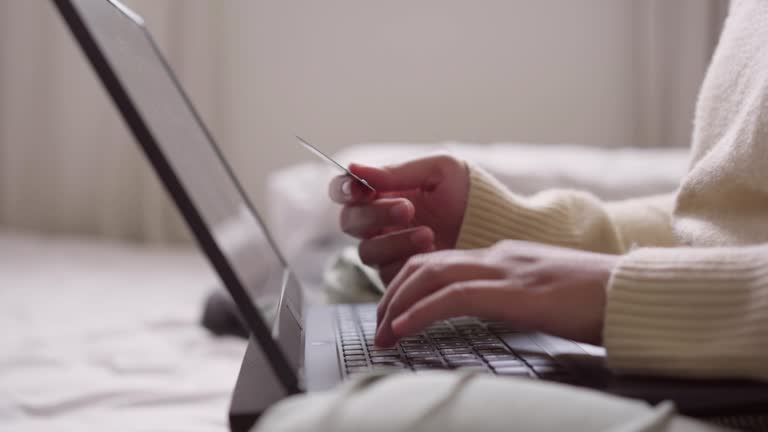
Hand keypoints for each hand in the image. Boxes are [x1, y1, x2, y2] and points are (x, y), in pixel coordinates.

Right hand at [328, 155, 469, 282]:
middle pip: (349, 222)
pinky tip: (432, 250)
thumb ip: (397, 171)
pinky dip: (406, 260)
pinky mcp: (401, 275)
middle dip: (375, 214)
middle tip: (407, 208)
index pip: (344, 191)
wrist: (497, 227)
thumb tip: (353, 166)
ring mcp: (388, 250)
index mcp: (383, 192)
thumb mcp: (439, 170)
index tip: (361, 189)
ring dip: (394, 241)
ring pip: (366, 251)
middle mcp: (379, 222)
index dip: (344, 190)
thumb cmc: (469, 193)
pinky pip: (386, 273)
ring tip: (428, 233)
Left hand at [375, 240, 618, 346]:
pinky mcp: (514, 291)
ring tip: (382, 334)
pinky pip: (454, 297)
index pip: (440, 261)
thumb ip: (512, 297)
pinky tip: (404, 330)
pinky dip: (421, 313)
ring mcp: (505, 269)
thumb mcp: (543, 295)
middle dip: (392, 294)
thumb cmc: (597, 300)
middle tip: (378, 326)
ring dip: (397, 305)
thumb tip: (488, 313)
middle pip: (424, 264)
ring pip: (431, 275)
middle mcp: (497, 256)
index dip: (408, 285)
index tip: (393, 313)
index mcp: (504, 256)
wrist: (635, 292)